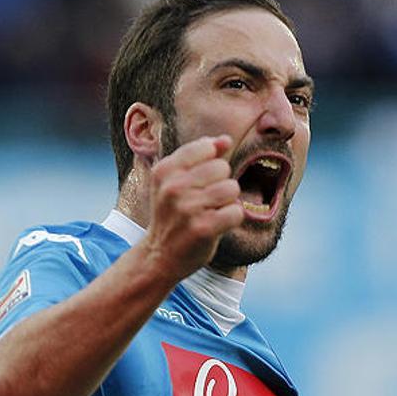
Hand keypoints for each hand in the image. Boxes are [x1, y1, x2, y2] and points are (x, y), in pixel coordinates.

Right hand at [143, 135, 243, 281]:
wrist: (160, 256)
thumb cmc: (173, 215)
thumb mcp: (176, 181)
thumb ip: (201, 156)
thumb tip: (225, 139)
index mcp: (165, 170)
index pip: (207, 147)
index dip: (211, 165)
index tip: (199, 183)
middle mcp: (173, 187)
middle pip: (222, 168)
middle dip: (220, 184)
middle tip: (204, 202)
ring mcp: (188, 208)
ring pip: (232, 188)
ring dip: (228, 202)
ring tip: (211, 213)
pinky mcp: (203, 228)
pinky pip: (236, 212)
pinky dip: (232, 219)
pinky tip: (216, 225)